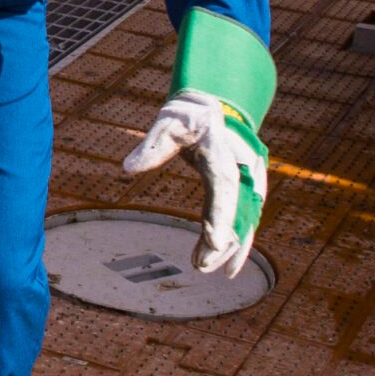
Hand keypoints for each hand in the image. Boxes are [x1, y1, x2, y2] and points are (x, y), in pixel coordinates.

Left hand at [122, 92, 267, 275]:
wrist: (214, 108)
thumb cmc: (187, 117)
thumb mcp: (168, 124)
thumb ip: (151, 147)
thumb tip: (126, 169)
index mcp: (222, 151)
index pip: (224, 187)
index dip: (221, 216)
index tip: (214, 241)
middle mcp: (242, 169)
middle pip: (239, 211)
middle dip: (224, 242)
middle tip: (201, 266)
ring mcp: (247, 182)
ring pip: (245, 221)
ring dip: (229, 248)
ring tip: (204, 268)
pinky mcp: (243, 193)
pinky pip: (244, 221)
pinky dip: (236, 243)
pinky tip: (225, 267)